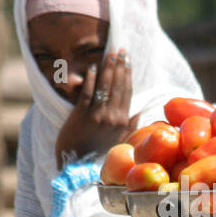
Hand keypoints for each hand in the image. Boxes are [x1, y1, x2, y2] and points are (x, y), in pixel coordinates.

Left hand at [55, 48, 139, 165]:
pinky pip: (87, 93)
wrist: (76, 166)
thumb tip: (139, 112)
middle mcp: (112, 117)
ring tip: (109, 54)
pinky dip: (91, 80)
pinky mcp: (80, 115)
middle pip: (117, 86)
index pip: (127, 93)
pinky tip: (93, 68)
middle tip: (120, 50)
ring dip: (107, 68)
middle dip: (119, 66)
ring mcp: (96, 115)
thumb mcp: (118, 142)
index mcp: (122, 122)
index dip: (128, 75)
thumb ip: (129, 126)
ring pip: (104, 86)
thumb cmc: (96, 154)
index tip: (128, 61)